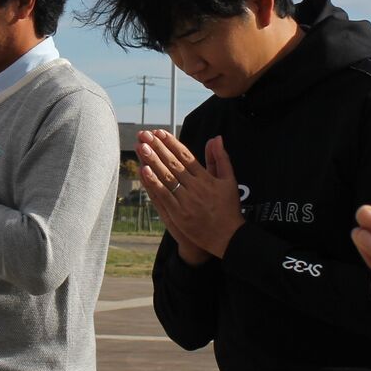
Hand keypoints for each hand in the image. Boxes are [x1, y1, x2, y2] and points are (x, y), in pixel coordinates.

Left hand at [138, 130, 243, 261]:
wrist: (228, 237)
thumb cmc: (228, 208)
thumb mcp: (229, 180)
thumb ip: (220, 158)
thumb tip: (216, 137)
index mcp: (206, 178)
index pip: (185, 156)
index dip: (172, 143)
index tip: (160, 132)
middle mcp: (196, 188)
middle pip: (173, 164)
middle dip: (158, 148)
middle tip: (145, 135)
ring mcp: (186, 202)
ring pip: (166, 178)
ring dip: (152, 161)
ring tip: (141, 147)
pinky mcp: (178, 215)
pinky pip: (163, 196)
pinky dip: (153, 183)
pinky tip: (144, 171)